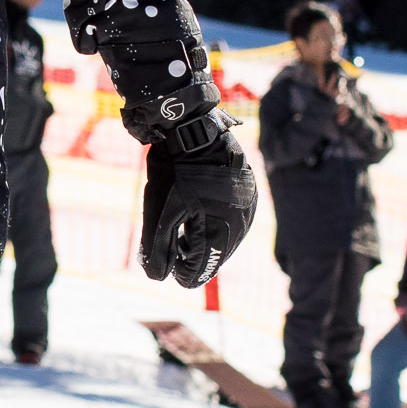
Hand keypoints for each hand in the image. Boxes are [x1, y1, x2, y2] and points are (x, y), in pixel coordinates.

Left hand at [137, 112, 256, 285]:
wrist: (195, 130)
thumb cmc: (174, 173)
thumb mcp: (158, 213)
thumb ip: (157, 249)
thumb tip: (159, 276)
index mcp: (218, 232)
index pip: (199, 272)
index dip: (178, 272)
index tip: (165, 261)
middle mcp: (239, 225)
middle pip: (214, 259)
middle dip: (191, 257)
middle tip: (172, 245)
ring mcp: (247, 210)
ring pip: (225, 242)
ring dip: (203, 243)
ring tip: (183, 233)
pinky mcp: (249, 197)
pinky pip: (233, 224)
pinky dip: (215, 227)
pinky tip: (199, 217)